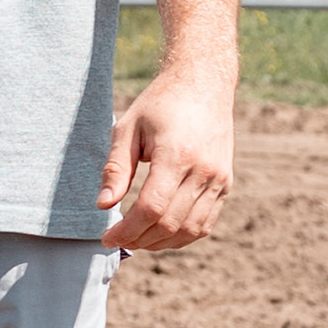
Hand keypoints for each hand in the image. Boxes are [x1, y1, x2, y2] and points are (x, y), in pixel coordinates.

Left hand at [98, 66, 234, 251]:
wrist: (203, 84)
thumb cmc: (159, 104)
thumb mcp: (128, 128)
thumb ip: (116, 168)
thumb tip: (102, 204)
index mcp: (176, 155)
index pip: (151, 208)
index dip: (127, 230)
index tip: (107, 236)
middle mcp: (203, 170)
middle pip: (170, 223)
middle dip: (139, 239)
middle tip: (117, 239)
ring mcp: (219, 179)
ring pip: (190, 229)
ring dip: (160, 243)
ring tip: (136, 239)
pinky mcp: (226, 183)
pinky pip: (206, 223)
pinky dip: (182, 236)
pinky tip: (160, 234)